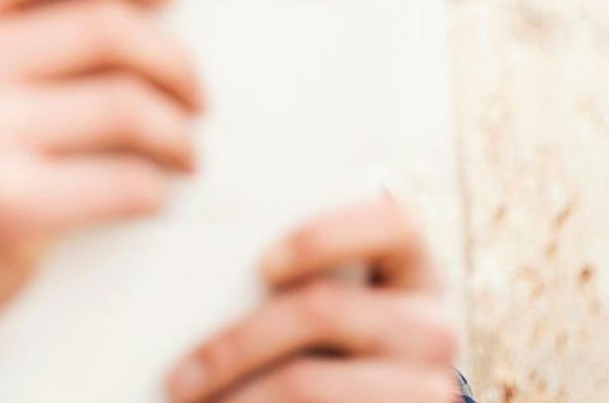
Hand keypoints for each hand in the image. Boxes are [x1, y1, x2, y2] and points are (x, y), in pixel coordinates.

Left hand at [164, 194, 461, 401]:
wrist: (377, 401)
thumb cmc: (332, 339)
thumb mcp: (334, 298)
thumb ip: (290, 274)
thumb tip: (199, 264)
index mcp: (409, 266)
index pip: (391, 223)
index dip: (324, 237)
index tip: (263, 264)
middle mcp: (429, 324)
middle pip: (323, 310)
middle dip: (238, 344)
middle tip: (178, 377)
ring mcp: (426, 383)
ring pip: (310, 381)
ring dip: (241, 397)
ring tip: (189, 401)